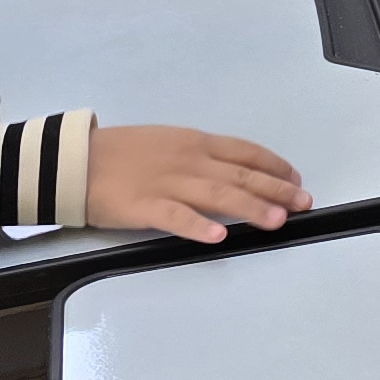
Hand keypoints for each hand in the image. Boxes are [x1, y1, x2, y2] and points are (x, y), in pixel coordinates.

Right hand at [85, 125, 309, 243]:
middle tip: (303, 203)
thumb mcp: (168, 142)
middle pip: (240, 175)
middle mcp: (188, 160)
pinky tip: (219, 237)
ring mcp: (167, 183)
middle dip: (276, 189)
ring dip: (250, 207)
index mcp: (195, 142)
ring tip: (277, 220)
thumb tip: (233, 171)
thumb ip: (199, 156)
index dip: (274, 165)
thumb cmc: (121, 153)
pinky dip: (198, 226)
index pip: (245, 152)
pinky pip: (175, 218)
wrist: (75, 160)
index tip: (296, 179)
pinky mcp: (144, 207)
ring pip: (217, 195)